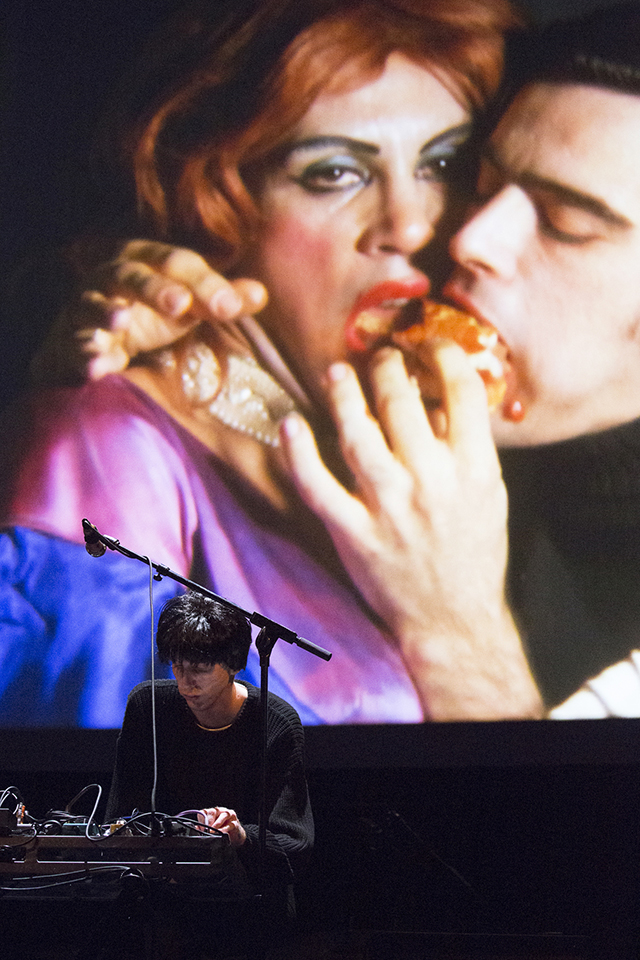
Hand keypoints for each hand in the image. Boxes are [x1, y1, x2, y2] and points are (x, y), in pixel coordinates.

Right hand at [31, 239, 267, 385]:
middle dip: (154, 289)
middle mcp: (112, 277)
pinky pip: (74, 345)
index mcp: (146, 261)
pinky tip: (99, 366)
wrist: (95, 337)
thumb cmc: (149, 312)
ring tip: (121, 323)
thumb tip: (262, 294)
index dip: (204, 283)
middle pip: (132, 275)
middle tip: (180, 305)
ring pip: (93, 305)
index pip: (177, 264)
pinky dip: (85, 354)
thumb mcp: (187, 304)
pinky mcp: (70, 340)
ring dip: (106, 313)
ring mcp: (87, 308)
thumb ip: (221, 299)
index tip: (230, 308)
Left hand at [197, 806, 246, 846]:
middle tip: (205, 831)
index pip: (204, 812)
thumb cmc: (222, 831)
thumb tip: (196, 828)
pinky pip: (229, 825)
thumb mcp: (212, 829)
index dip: (201, 820)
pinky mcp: (235, 823)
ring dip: (216, 824)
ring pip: (223, 816)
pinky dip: (224, 830)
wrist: (235, 836)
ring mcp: (229, 816)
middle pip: (213, 812)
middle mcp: (221, 811)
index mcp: (213, 812)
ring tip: (212, 832)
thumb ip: (204, 828)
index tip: (199, 828)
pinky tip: (220, 834)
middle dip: (208, 821)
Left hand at [280, 342, 542, 720]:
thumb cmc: (473, 554)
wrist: (453, 618)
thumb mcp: (489, 496)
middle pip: (403, 402)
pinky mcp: (355, 533)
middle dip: (387, 367)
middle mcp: (433, 482)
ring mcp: (390, 507)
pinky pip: (318, 485)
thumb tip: (439, 396)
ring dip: (344, 394)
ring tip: (336, 373)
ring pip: (358, 434)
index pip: (462, 391)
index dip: (443, 355)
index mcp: (475, 469)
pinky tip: (290, 424)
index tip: (430, 344)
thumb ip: (467, 447)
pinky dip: (299, 453)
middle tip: (378, 356)